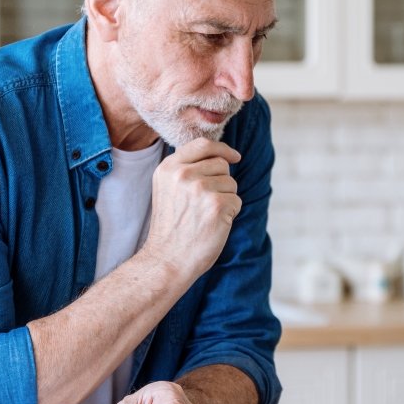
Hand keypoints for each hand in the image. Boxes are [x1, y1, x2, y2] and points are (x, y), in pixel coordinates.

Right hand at [141, 138, 241, 283]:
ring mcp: (200, 188)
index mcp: (169, 168)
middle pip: (221, 164)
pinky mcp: (217, 204)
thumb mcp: (167, 189)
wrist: (167, 259)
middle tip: (204, 205)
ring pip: (231, 183)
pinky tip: (213, 225)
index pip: (202, 144)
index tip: (234, 156)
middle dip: (221, 182)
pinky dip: (230, 214)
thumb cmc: (171, 228)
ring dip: (226, 199)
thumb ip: (186, 169)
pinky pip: (237, 201)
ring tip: (205, 216)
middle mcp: (183, 174)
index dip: (222, 149)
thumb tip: (220, 156)